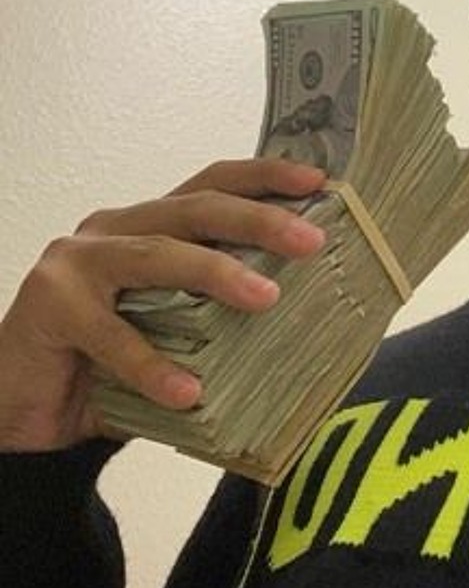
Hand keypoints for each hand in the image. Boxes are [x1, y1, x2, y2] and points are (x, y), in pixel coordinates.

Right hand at [0, 159, 326, 452]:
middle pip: (194, 209)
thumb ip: (220, 314)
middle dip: (258, 219)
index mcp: (151, 227)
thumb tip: (305, 317)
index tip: (319, 181)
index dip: (264, 179)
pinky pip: (111, 336)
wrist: (23, 408)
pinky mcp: (49, 304)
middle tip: (310, 241)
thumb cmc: (109, 363)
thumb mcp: (176, 329)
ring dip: (216, 273)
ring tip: (266, 300)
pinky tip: (189, 391)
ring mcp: (78, 262)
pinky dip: (153, 365)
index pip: (212, 186)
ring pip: (158, 254)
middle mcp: (116, 230)